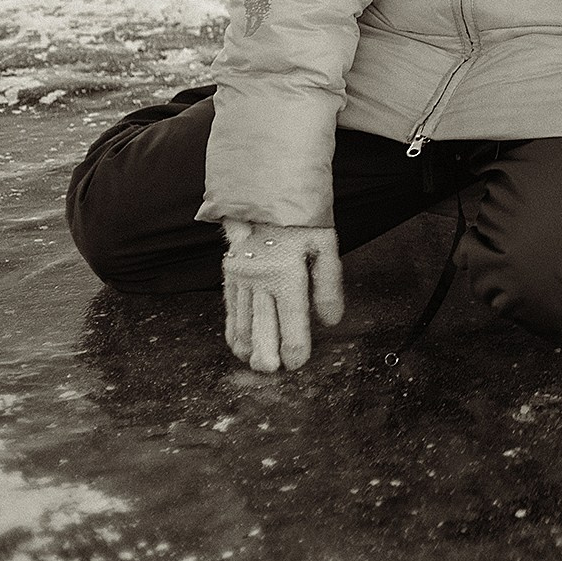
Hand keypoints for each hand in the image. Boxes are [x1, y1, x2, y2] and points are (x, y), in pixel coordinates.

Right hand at [222, 220, 343, 371]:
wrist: (266, 190)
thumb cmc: (302, 217)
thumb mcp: (325, 244)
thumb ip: (328, 284)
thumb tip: (331, 320)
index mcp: (286, 272)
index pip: (291, 320)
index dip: (295, 346)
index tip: (297, 363)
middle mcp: (260, 278)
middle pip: (262, 326)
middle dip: (267, 353)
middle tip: (271, 372)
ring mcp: (241, 276)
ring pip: (242, 320)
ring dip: (248, 345)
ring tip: (255, 364)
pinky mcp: (230, 272)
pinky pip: (230, 307)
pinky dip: (234, 328)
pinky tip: (238, 343)